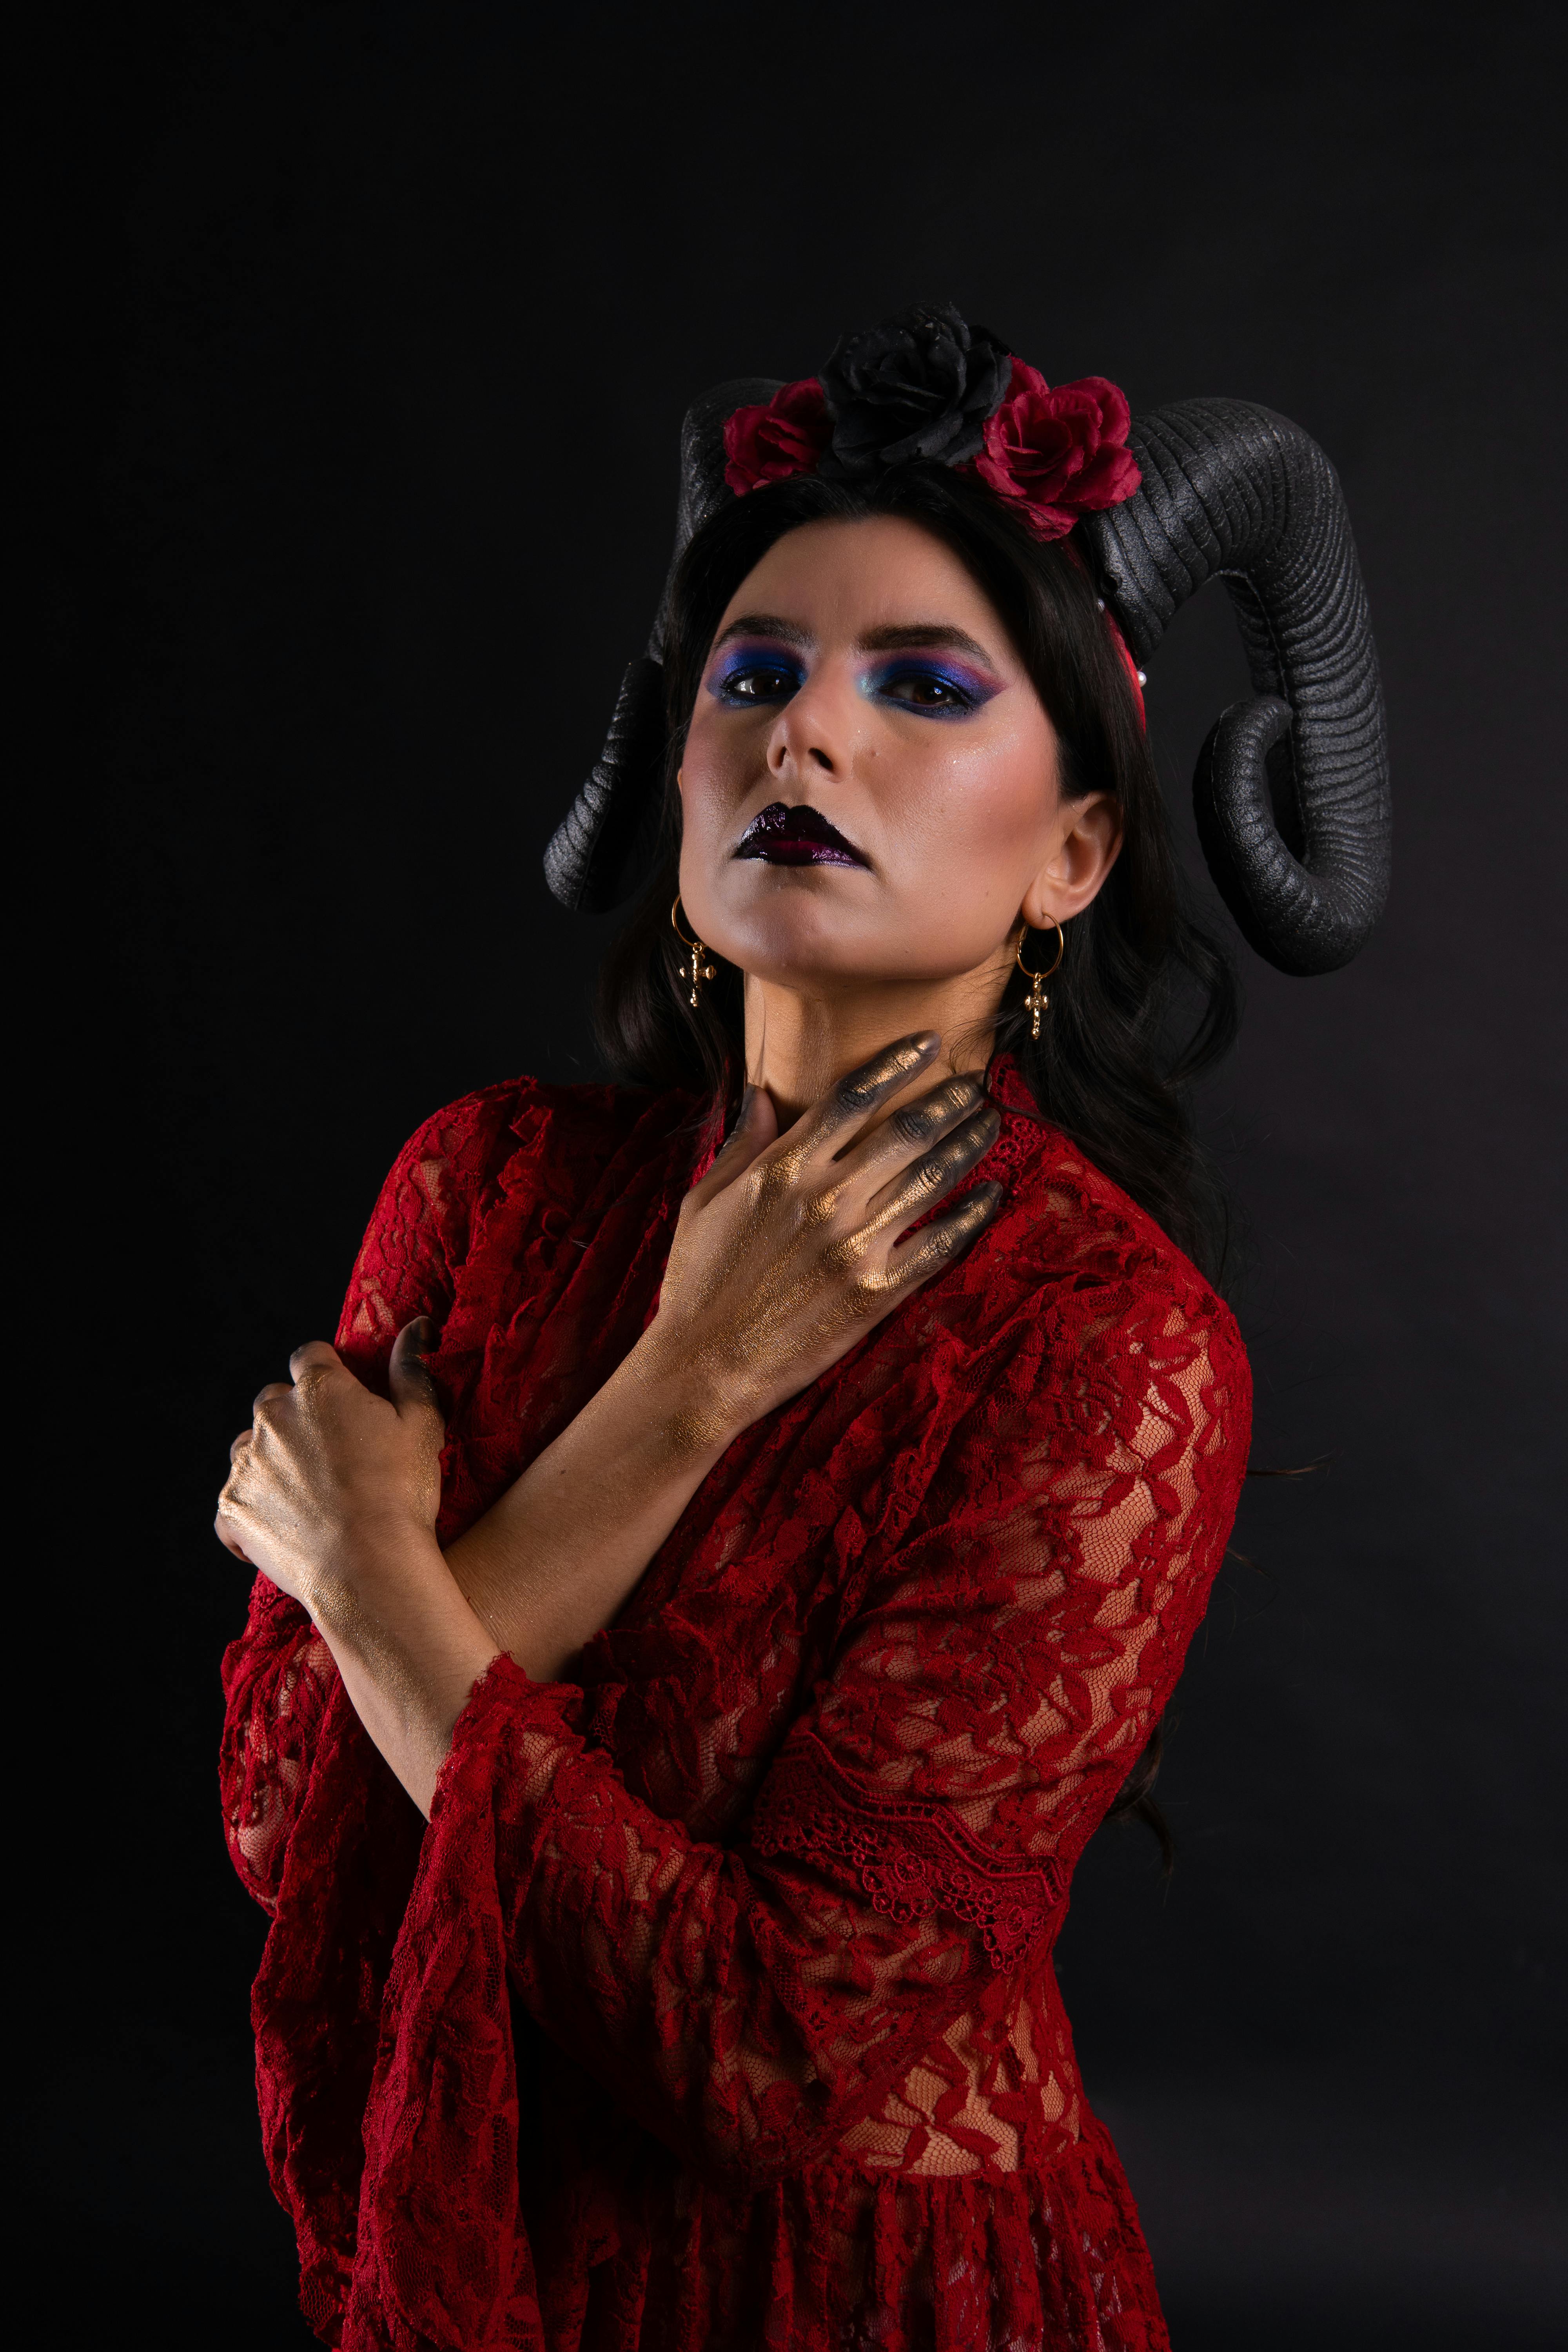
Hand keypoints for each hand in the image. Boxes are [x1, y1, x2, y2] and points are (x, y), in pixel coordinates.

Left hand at [216, 1319, 445, 1619]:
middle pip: (274, 1401)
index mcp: (318, 1389)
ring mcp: (246, 1464)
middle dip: (295, 1417)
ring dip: (271, 1460)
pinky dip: (252, 1511)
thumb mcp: (421, 1425)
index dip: (327, 1375)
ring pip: (250, 1448)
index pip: (310, 1357)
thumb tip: (417, 1325)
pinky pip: (233, 1502)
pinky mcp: (231, 1508)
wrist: (368, 1570)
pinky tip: (284, 1528)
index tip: (343, 1400)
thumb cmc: (401, 1494)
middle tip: (331, 1454)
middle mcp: (271, 1418)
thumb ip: (413, 1370)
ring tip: (308, 1494)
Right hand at [642, 1031, 1001, 1437]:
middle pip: (905, 1131)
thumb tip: (761, 1091)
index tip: (928, 1043)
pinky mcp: (876, 1293)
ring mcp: (856, 1247)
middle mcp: (825, 1200)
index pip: (851, 1097)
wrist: (705, 1367)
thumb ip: (742, 1144)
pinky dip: (971, 1216)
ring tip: (990, 1122)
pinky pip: (938, 1244)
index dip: (895, 1063)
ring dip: (967, 1145)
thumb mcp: (703, 1202)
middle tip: (973, 1082)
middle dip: (947, 1100)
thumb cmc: (698, 1282)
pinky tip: (991, 1193)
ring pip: (931, 1179)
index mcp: (782, 1170)